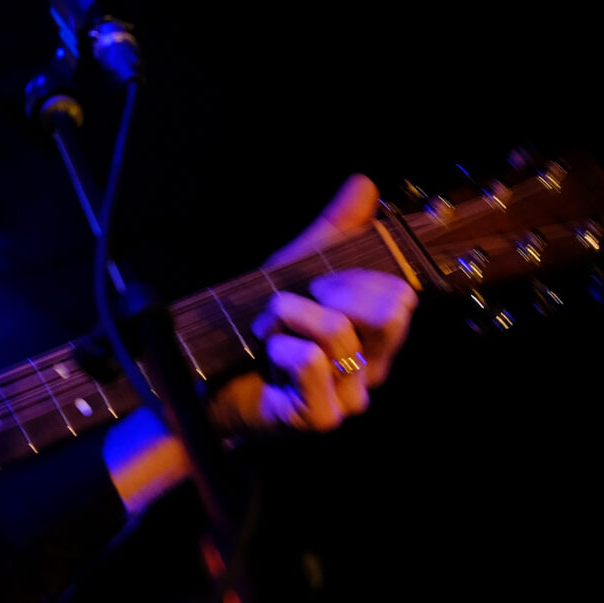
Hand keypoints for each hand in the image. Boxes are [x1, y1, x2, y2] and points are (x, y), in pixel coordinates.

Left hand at [211, 175, 418, 434]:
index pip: (400, 294)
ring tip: (265, 335)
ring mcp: (349, 399)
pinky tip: (265, 363)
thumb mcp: (292, 275)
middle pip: (391, 311)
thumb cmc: (252, 338)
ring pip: (338, 330)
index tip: (316, 285)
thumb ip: (332, 233)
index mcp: (375, 340)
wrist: (203, 391)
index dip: (356, 278)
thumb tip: (364, 184)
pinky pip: (309, 360)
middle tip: (291, 306)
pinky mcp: (320, 418)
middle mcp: (371, 371)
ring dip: (287, 317)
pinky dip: (277, 349)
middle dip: (332, 292)